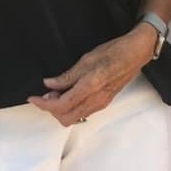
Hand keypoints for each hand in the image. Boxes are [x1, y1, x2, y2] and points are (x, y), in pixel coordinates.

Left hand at [28, 27, 152, 125]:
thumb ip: (67, 75)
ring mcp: (101, 103)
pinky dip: (72, 107)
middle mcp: (96, 99)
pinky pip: (83, 112)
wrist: (137, 53)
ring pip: (74, 118)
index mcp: (89, 86)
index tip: (33, 97)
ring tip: (60, 91)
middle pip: (65, 118)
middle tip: (48, 93)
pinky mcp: (105, 102)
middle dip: (52, 110)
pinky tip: (72, 93)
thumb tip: (49, 84)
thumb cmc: (115, 51)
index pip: (60, 105)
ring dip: (62, 109)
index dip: (43, 104)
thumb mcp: (87, 59)